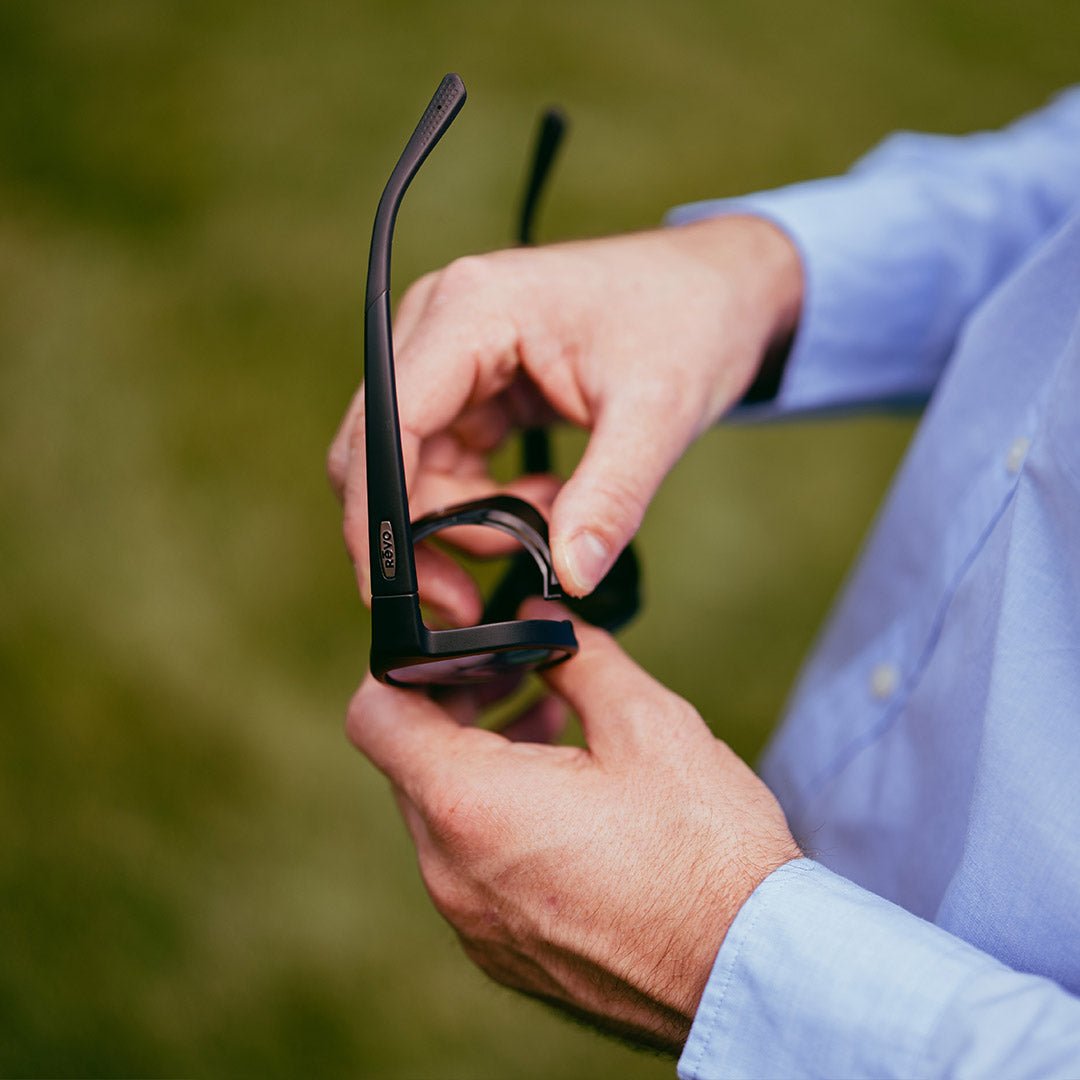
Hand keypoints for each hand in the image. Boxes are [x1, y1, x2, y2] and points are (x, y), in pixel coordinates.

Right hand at [328, 216, 801, 619]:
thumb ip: (611, 497)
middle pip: (378, 451)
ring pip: (405, 467)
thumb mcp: (659, 413)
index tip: (400, 592)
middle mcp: (441, 322)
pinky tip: (546, 500)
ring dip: (458, 521)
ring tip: (549, 526)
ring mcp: (449, 353)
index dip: (378, 516)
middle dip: (414, 533)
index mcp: (473, 309)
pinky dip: (480, 502)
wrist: (718, 289)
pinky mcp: (469, 384)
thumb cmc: (691, 323)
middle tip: (468, 600)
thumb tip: (570, 580)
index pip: (387, 422)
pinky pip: (441, 463)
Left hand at [346, 601, 799, 1050]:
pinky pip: (470, 869)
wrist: (750, 970)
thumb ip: (578, 657)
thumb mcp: (647, 724)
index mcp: (470, 804)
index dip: (402, 668)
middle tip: (520, 676)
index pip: (374, 716)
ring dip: (480, 763)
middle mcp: (451, 872)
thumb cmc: (704, 849)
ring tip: (554, 727)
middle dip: (455, 708)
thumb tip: (540, 619)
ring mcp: (473, 922)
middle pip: (408, 764)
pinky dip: (496, 822)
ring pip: (439, 818)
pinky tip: (566, 801)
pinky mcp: (503, 952)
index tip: (452, 653)